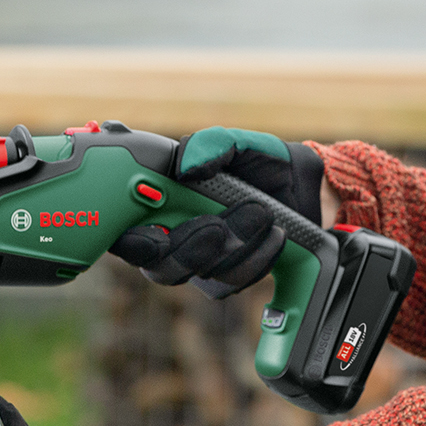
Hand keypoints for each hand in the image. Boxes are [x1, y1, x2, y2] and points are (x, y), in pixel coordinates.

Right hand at [107, 126, 325, 298]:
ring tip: (262, 216)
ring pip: (199, 275)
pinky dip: (255, 260)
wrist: (302, 187)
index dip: (130, 241)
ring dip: (233, 248)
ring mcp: (198, 258)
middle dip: (189, 249)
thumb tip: (184, 168)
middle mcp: (171, 232)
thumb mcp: (237, 141)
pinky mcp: (226, 274)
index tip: (153, 238)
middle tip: (217, 227)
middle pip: (158, 266)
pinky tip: (274, 236)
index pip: (123, 230)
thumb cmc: (261, 161)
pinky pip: (230, 284)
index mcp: (159, 198)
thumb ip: (209, 145)